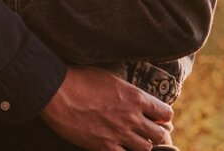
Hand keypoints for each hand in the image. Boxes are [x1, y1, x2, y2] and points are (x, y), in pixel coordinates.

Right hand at [40, 66, 172, 150]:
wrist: (58, 92)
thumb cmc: (82, 79)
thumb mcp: (112, 79)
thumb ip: (129, 92)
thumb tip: (138, 99)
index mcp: (136, 97)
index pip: (165, 113)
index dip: (163, 116)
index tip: (157, 117)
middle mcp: (132, 117)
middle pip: (159, 134)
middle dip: (156, 133)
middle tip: (148, 131)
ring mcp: (119, 134)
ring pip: (145, 148)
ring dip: (142, 145)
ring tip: (134, 141)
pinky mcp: (104, 147)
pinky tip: (119, 148)